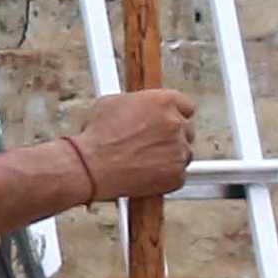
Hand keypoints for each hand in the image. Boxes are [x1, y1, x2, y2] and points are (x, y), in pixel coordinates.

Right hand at [64, 86, 200, 202]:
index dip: (176, 114)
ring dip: (170, 156)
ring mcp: (179, 150)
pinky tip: (146, 173)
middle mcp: (176, 124)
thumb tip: (140, 105)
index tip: (170, 120)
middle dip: (173, 136)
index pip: (186, 105)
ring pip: (184, 153)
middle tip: (152, 143)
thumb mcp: (112, 103)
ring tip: (144, 160)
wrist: (90, 166)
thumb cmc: (97, 136)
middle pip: (187, 130)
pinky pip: (179, 175)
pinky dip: (166, 176)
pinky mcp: (176, 175)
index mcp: (164, 101)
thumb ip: (138, 103)